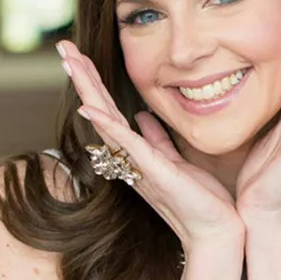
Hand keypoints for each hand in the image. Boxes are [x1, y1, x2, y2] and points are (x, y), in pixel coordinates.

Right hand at [57, 41, 244, 255]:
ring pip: (107, 121)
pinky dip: (108, 126)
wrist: (217, 233)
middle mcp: (131, 157)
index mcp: (137, 151)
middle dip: (82, 76)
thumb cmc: (201, 200)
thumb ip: (157, 138)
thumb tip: (143, 116)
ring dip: (87, 90)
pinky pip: (127, 145)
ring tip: (70, 63)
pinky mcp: (155, 172)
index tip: (79, 55)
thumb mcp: (177, 160)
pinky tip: (91, 109)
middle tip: (62, 47)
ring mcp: (139, 165)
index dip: (94, 82)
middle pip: (100, 109)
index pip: (110, 109)